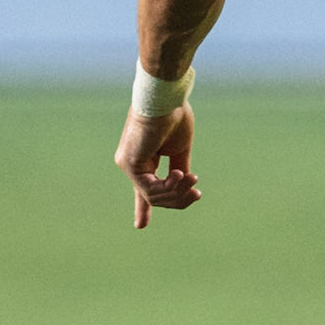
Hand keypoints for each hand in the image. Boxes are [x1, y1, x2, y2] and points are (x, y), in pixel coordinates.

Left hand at [114, 105, 199, 227]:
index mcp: (143, 158)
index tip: (140, 226)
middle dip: (178, 200)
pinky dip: (170, 187)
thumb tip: (183, 189)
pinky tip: (181, 175)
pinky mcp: (129, 164)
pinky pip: (151, 190)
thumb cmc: (174, 116)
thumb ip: (179, 170)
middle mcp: (131, 163)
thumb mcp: (180, 149)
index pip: (143, 188)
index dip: (143, 208)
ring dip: (178, 192)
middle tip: (196, 194)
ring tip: (193, 180)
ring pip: (154, 196)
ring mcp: (128, 164)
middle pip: (154, 196)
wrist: (166, 98)